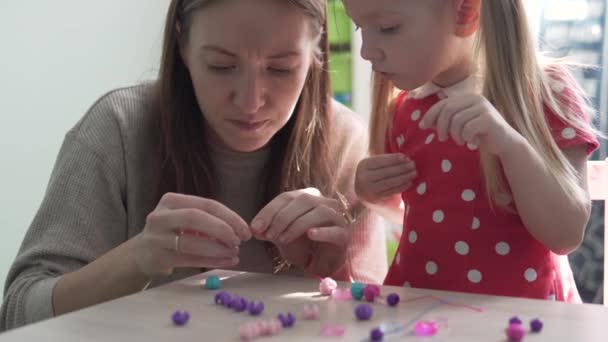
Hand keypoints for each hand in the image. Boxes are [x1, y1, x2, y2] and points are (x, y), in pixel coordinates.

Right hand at [133, 193, 250, 277]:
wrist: (141, 253)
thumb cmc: (172, 232)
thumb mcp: (184, 218)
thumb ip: (207, 219)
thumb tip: (239, 229)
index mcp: (171, 200)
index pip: (206, 204)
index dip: (229, 216)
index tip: (245, 229)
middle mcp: (160, 216)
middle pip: (195, 217)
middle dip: (222, 229)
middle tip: (239, 240)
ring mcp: (157, 237)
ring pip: (192, 242)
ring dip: (218, 249)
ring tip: (235, 253)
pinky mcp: (158, 257)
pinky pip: (189, 259)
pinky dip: (212, 261)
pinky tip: (227, 262)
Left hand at [251, 188, 349, 270]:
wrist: (321, 264)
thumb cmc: (302, 245)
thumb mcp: (281, 235)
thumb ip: (268, 229)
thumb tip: (254, 229)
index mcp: (307, 197)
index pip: (286, 197)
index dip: (269, 211)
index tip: (255, 227)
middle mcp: (324, 202)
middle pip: (303, 200)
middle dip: (282, 217)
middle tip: (269, 235)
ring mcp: (337, 217)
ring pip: (319, 212)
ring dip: (297, 225)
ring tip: (283, 239)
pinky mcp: (344, 234)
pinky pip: (334, 230)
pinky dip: (322, 232)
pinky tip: (310, 235)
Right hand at [355, 154, 416, 204]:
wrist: (369, 198)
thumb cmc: (376, 178)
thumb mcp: (377, 166)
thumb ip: (388, 161)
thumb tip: (405, 157)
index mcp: (363, 165)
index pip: (382, 160)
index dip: (395, 158)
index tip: (406, 157)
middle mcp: (362, 177)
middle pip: (387, 171)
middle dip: (402, 167)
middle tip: (413, 165)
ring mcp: (367, 189)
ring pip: (390, 181)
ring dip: (405, 176)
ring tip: (414, 173)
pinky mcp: (375, 199)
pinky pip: (391, 190)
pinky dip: (402, 186)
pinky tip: (409, 182)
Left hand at [419, 94, 521, 156]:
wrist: (504, 143)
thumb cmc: (479, 133)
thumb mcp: (460, 124)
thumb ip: (445, 120)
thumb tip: (423, 123)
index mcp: (466, 97)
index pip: (443, 103)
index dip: (430, 115)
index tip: (424, 126)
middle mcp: (475, 99)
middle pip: (448, 110)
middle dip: (440, 126)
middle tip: (442, 138)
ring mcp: (483, 107)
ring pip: (457, 120)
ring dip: (454, 134)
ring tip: (460, 141)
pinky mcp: (489, 119)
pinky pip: (468, 128)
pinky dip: (465, 137)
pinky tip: (471, 142)